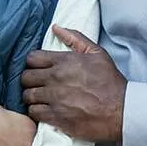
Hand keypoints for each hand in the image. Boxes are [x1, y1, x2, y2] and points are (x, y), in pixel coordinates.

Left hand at [21, 26, 126, 142]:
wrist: (121, 111)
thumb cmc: (110, 82)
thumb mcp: (97, 53)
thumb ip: (75, 38)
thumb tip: (56, 28)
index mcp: (63, 62)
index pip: (32, 58)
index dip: (32, 63)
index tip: (38, 69)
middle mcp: (55, 79)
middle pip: (25, 77)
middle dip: (29, 80)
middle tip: (36, 84)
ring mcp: (54, 99)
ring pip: (27, 96)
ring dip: (31, 96)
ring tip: (39, 98)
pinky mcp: (56, 117)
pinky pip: (34, 112)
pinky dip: (36, 111)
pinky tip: (44, 110)